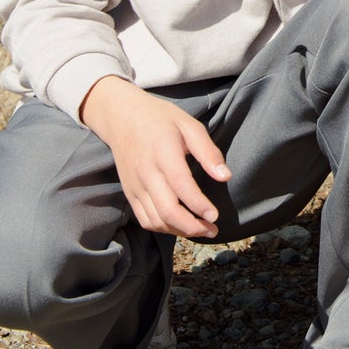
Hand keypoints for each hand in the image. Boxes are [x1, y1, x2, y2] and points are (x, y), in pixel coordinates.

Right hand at [80, 76, 230, 238]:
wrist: (123, 118)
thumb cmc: (161, 119)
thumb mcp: (189, 125)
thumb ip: (208, 152)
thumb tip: (225, 176)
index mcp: (163, 152)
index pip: (181, 185)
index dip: (198, 204)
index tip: (215, 216)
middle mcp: (146, 173)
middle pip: (167, 210)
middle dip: (192, 226)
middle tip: (213, 229)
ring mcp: (135, 186)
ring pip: (155, 220)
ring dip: (179, 231)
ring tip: (200, 230)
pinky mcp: (130, 193)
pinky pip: (145, 219)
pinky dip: (163, 228)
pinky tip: (180, 225)